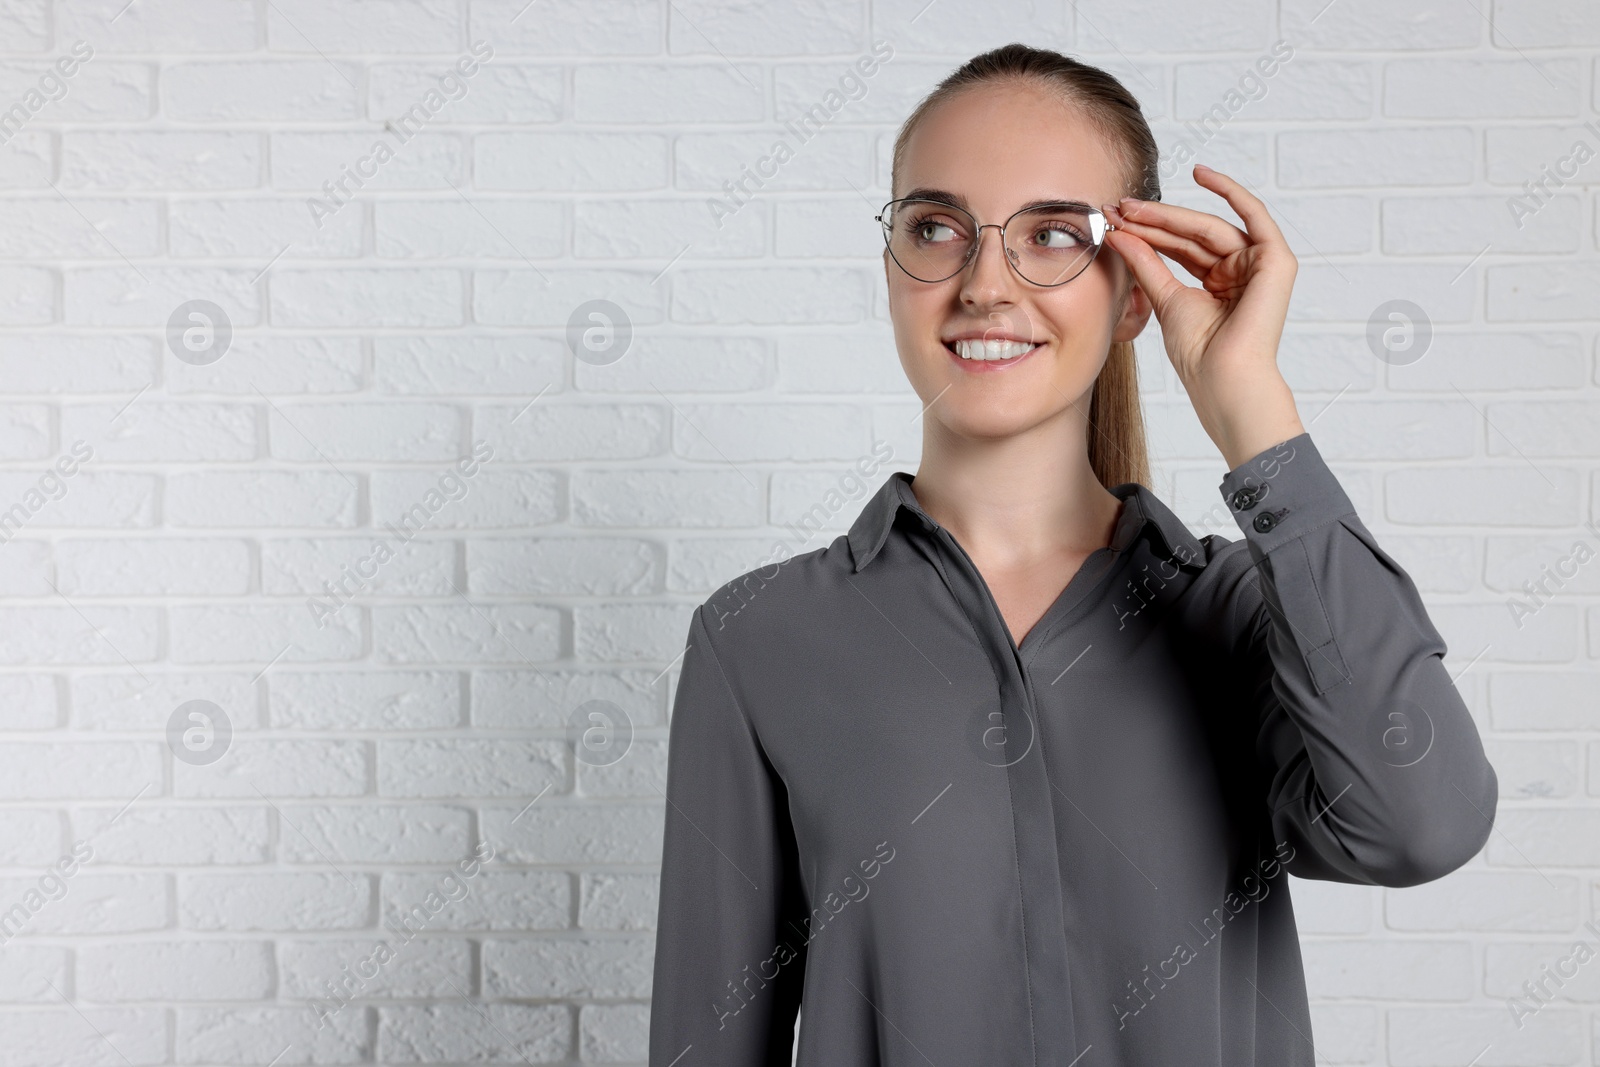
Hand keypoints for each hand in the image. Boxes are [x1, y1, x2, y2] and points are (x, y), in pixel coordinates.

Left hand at [1102, 163, 1304, 470]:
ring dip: (1170, 214)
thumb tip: (1119, 234)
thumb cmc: (1199, 355)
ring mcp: (1259, 265)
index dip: (1146, 233)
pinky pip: (1253, 214)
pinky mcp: (1276, 260)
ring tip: (1133, 207)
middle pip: (1191, 236)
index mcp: (1218, 284)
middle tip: (1116, 208)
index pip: (1179, 249)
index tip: (1112, 221)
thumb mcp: (1165, 298)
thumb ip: (1146, 263)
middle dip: (1153, 220)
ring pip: (1210, 226)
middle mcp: (1240, 272)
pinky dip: (1230, 191)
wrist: (1223, 379)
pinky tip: (1201, 174)